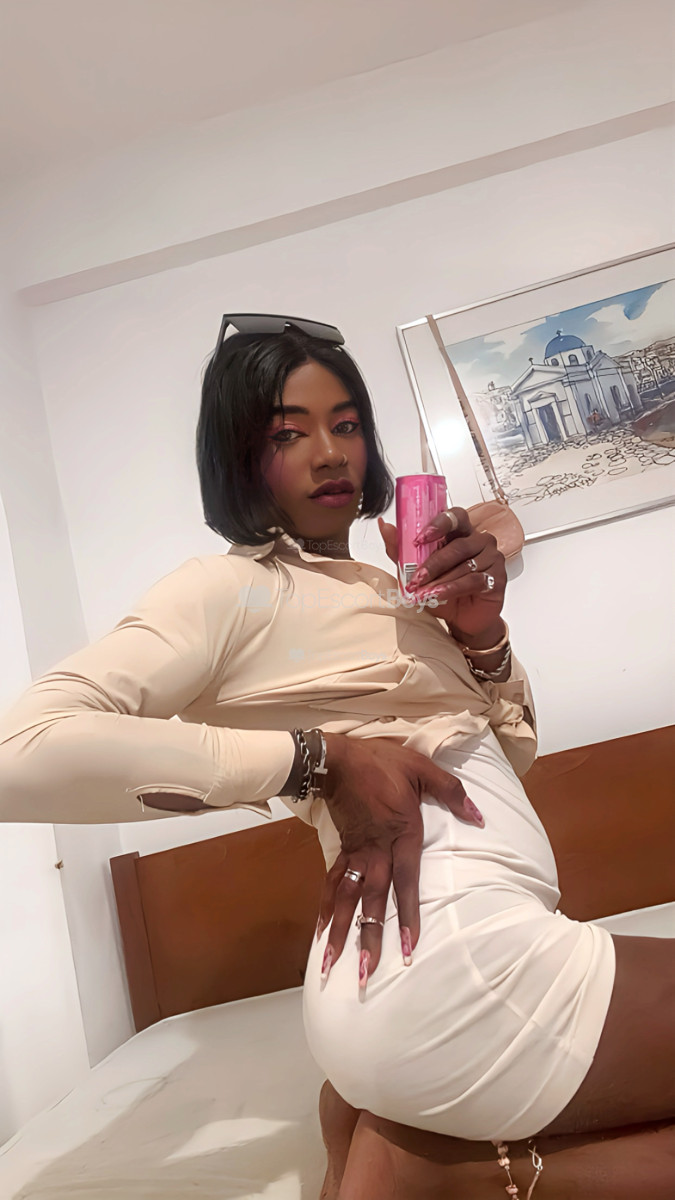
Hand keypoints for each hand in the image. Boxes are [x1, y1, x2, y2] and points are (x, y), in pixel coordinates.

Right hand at [316, 733, 483, 986]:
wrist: (339, 759)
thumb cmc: (383, 763)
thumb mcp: (424, 769)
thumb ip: (452, 793)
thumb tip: (480, 816)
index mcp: (401, 835)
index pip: (406, 884)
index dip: (407, 916)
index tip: (408, 949)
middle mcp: (377, 852)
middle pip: (373, 901)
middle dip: (369, 937)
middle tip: (367, 972)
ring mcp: (356, 854)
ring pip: (348, 899)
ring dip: (341, 932)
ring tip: (334, 964)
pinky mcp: (342, 850)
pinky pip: (333, 884)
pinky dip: (326, 909)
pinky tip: (322, 933)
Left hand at [378, 507, 505, 638]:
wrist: (463, 619)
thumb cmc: (443, 590)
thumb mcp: (416, 571)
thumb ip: (401, 549)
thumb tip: (384, 525)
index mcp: (461, 531)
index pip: (454, 516)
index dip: (438, 524)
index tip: (419, 538)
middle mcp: (480, 540)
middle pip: (457, 545)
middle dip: (432, 562)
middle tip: (415, 576)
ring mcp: (492, 558)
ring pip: (464, 565)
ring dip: (439, 579)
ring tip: (422, 591)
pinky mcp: (497, 578)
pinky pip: (473, 580)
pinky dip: (451, 589)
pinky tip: (438, 595)